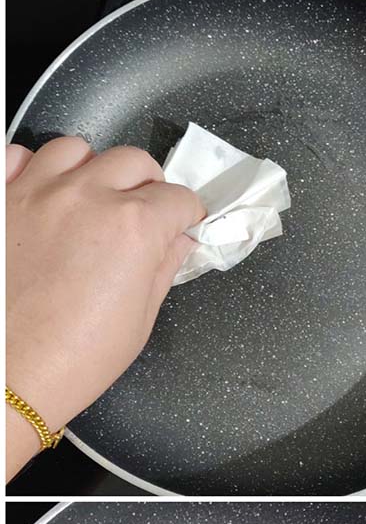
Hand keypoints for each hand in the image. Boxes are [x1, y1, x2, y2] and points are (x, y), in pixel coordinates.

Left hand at [6, 137, 203, 480]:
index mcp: (133, 228)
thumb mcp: (140, 318)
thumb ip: (163, 267)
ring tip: (95, 197)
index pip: (178, 198)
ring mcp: (36, 192)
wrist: (10, 375)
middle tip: (149, 211)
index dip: (189, 213)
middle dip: (150, 184)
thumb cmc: (74, 357)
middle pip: (133, 162)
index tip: (186, 224)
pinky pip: (19, 155)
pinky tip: (46, 193)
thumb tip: (177, 244)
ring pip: (77, 149)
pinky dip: (37, 166)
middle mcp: (86, 197)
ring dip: (94, 168)